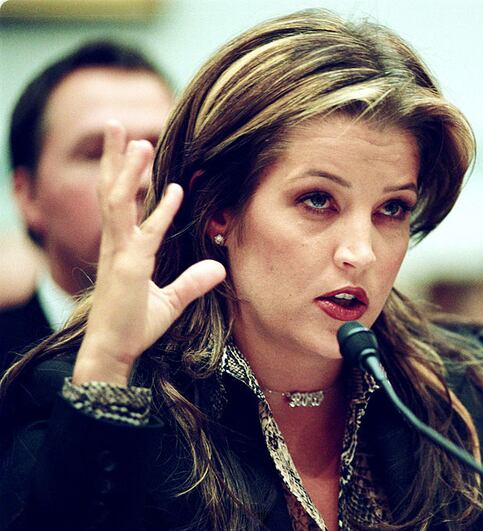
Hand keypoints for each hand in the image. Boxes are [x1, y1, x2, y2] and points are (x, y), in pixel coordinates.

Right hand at [73, 122, 225, 385]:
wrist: (115, 351)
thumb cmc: (135, 326)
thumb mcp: (171, 301)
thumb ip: (193, 282)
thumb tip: (219, 268)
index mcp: (122, 247)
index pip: (122, 202)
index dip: (130, 176)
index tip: (138, 150)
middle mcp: (117, 245)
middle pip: (111, 191)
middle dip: (114, 158)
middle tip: (117, 125)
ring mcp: (121, 254)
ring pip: (119, 203)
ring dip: (129, 171)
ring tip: (137, 140)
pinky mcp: (130, 268)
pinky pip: (145, 233)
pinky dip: (160, 211)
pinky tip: (172, 189)